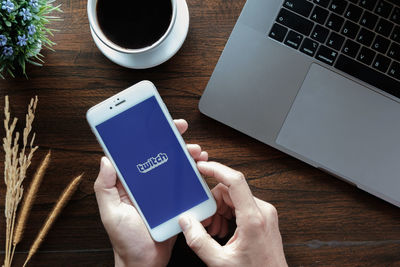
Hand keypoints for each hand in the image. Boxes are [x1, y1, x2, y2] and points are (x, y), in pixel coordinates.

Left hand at [94, 119, 207, 266]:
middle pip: (159, 154)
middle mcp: (146, 183)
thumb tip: (106, 160)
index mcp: (129, 183)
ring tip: (195, 151)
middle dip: (172, 139)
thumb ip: (104, 188)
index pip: (137, 152)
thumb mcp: (111, 214)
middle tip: (181, 131)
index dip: (146, 135)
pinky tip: (200, 169)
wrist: (146, 262)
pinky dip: (194, 174)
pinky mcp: (175, 201)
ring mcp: (161, 191)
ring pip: (175, 166)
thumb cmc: (126, 241)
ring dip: (186, 155)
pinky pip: (185, 183)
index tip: (156, 122)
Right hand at [179, 161, 286, 266]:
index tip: (202, 167)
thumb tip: (186, 222)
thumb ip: (199, 241)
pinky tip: (223, 230)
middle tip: (204, 221)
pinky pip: (241, 205)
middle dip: (213, 203)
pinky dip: (228, 214)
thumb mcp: (220, 262)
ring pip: (234, 197)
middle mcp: (262, 211)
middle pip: (230, 191)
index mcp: (253, 218)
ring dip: (219, 210)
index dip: (216, 169)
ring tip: (214, 230)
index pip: (234, 181)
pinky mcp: (264, 218)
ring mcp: (265, 213)